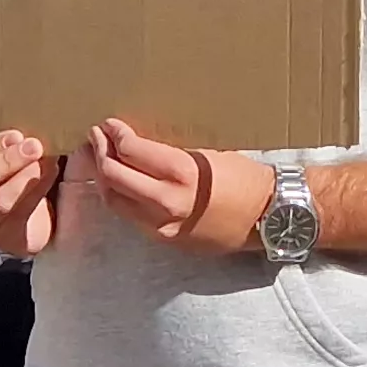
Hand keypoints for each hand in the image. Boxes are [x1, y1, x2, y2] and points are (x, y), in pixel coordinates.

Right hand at [0, 129, 60, 254]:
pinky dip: (38, 189)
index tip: (16, 136)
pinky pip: (22, 213)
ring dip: (26, 176)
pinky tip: (50, 174)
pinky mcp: (4, 243)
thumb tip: (17, 138)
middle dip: (8, 160)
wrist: (23, 220)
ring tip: (46, 160)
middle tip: (34, 146)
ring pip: (0, 201)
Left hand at [79, 119, 273, 256]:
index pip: (131, 151)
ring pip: (116, 202)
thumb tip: (136, 145)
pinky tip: (122, 185)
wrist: (270, 217)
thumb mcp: (207, 155)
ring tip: (102, 160)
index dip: (114, 134)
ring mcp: (165, 226)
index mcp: (182, 173)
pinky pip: (132, 219)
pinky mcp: (167, 241)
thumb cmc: (245, 178)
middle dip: (100, 153)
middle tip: (96, 137)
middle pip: (115, 176)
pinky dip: (122, 199)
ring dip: (105, 179)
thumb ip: (168, 154)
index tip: (109, 125)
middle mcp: (168, 202)